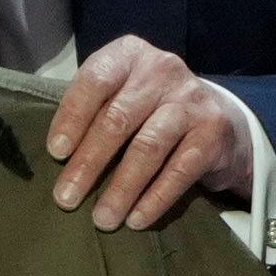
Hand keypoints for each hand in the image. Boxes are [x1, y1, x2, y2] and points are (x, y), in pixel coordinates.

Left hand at [45, 37, 253, 232]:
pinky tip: (136, 220)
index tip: (55, 153)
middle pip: (118, 118)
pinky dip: (155, 199)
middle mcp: (162, 69)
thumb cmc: (151, 110)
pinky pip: (179, 170)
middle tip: (66, 199)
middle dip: (88, 163)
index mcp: (130, 55)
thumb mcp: (122, 96)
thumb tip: (56, 158)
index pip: (95, 80)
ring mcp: (191, 99)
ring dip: (121, 188)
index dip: (72, 117)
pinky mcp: (214, 131)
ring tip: (102, 219)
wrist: (220, 121)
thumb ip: (93, 112)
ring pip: (147, 147)